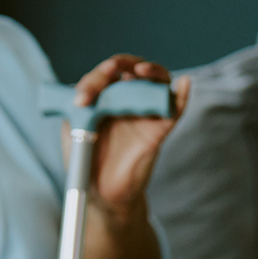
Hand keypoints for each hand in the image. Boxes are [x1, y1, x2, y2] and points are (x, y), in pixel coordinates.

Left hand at [69, 54, 190, 218]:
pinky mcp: (161, 128)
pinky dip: (182, 95)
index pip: (103, 76)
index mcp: (105, 96)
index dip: (92, 82)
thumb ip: (75, 110)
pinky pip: (175, 109)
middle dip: (119, 65)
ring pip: (156, 80)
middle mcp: (127, 98)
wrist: (103, 193)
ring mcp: (145, 111)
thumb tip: (81, 94)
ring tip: (141, 70)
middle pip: (130, 68)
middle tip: (108, 72)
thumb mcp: (73, 131)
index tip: (81, 101)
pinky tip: (184, 84)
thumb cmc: (87, 161)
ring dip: (151, 70)